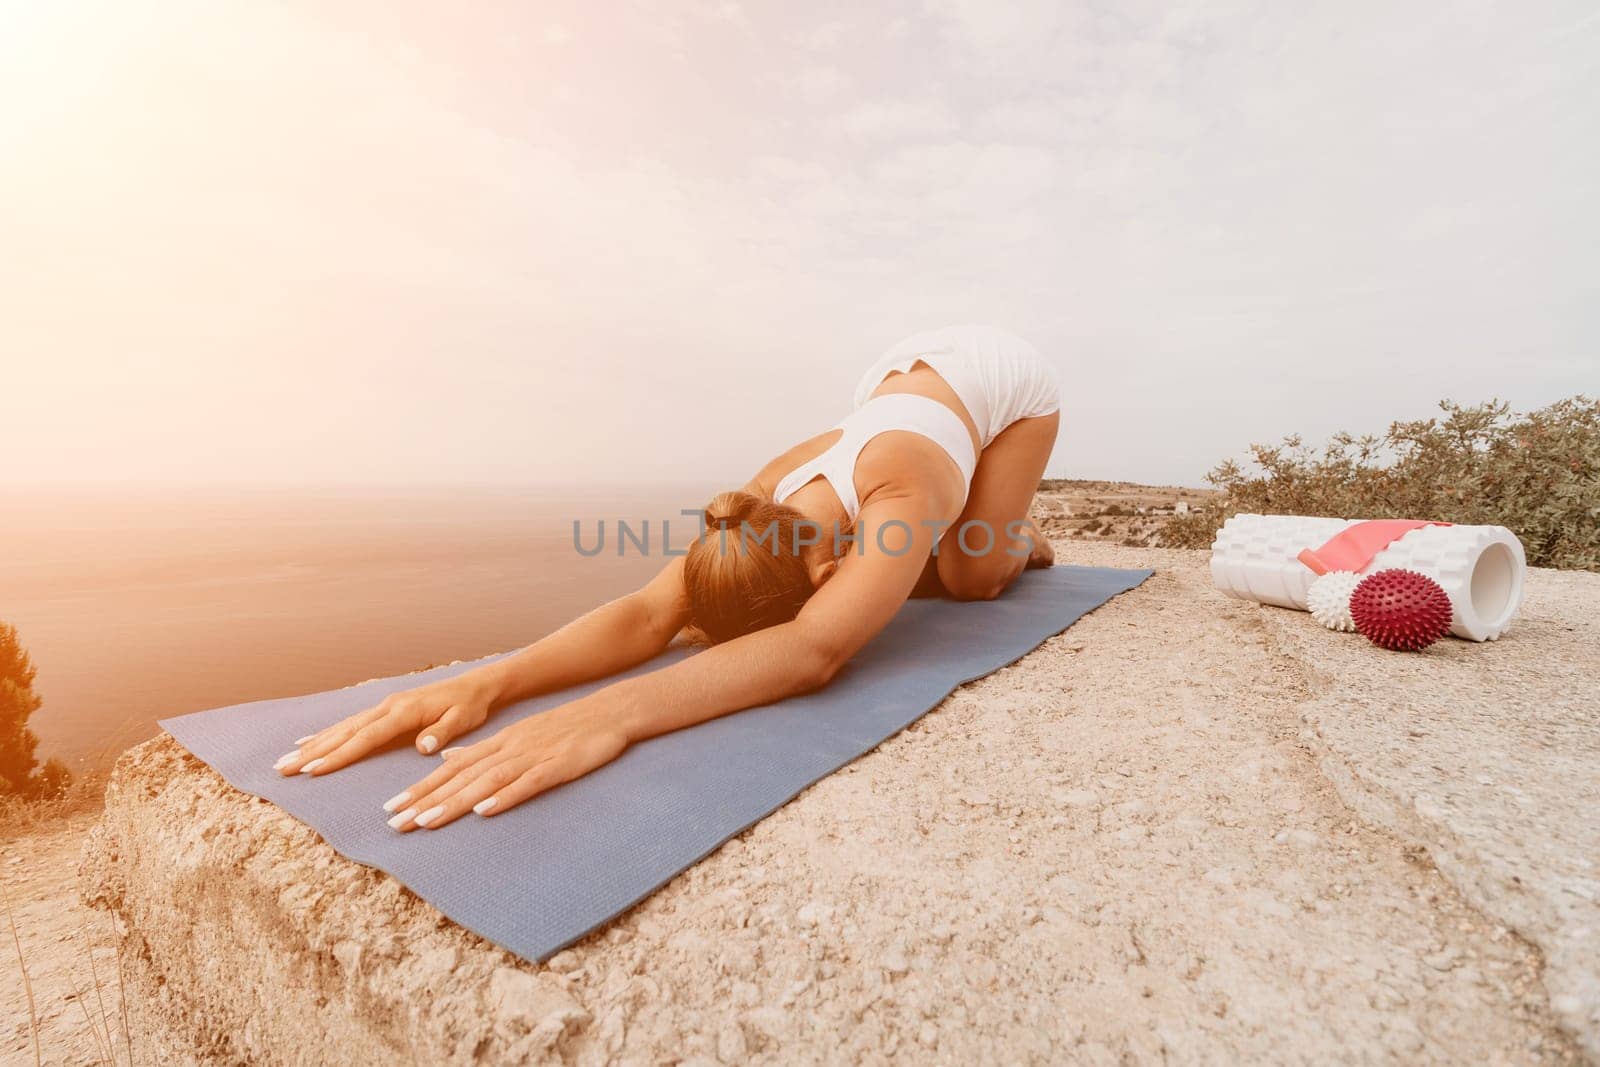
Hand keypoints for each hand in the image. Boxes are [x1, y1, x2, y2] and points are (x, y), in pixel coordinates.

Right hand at [273, 672, 497, 776]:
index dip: (339, 754)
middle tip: (283, 769)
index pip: (366, 737)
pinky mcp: (384, 709)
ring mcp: (383, 706)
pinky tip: (307, 742)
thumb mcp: (463, 721)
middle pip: (344, 732)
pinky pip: (349, 724)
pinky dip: (326, 734)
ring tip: (285, 761)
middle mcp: (387, 707)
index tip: (314, 769)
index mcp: (403, 712)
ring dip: (313, 744)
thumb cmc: (470, 706)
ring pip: (341, 728)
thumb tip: (423, 746)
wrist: (475, 686)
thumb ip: (442, 733)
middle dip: (312, 752)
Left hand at [381, 701, 628, 830]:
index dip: (420, 789)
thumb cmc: (565, 728)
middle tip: (394, 823)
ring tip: (426, 823)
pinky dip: (504, 797)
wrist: (607, 712)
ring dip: (454, 803)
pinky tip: (484, 812)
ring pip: (486, 782)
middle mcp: (508, 748)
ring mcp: (532, 757)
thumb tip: (446, 760)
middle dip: (425, 801)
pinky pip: (527, 784)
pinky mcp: (557, 766)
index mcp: (497, 743)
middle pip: (460, 778)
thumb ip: (482, 751)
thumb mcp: (517, 735)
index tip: (391, 808)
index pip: (450, 769)